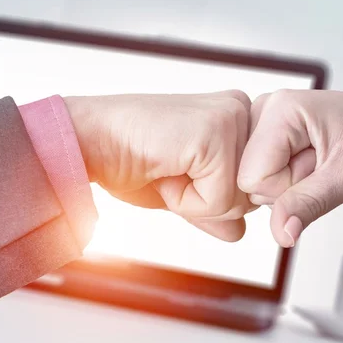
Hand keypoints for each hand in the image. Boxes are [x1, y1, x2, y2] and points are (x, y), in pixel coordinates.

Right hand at [64, 90, 254, 241]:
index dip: (214, 198)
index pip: (254, 186)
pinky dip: (187, 201)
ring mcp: (232, 118)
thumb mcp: (182, 192)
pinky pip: (220, 199)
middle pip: (253, 196)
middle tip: (170, 170)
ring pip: (240, 201)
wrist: (89, 143)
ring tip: (167, 169)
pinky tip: (165, 171)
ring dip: (196, 202)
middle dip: (208, 202)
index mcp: (235, 118)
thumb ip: (216, 210)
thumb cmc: (130, 161)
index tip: (177, 171)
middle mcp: (241, 110)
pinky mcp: (217, 132)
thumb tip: (240, 233)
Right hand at [238, 89, 342, 246]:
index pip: (253, 178)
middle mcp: (265, 109)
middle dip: (287, 186)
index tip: (320, 169)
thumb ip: (308, 204)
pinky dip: (287, 178)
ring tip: (320, 161)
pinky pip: (262, 174)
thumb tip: (280, 234)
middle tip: (322, 165)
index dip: (286, 188)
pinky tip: (308, 162)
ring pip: (255, 181)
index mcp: (280, 109)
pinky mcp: (268, 133)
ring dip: (290, 183)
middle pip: (250, 179)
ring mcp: (264, 121)